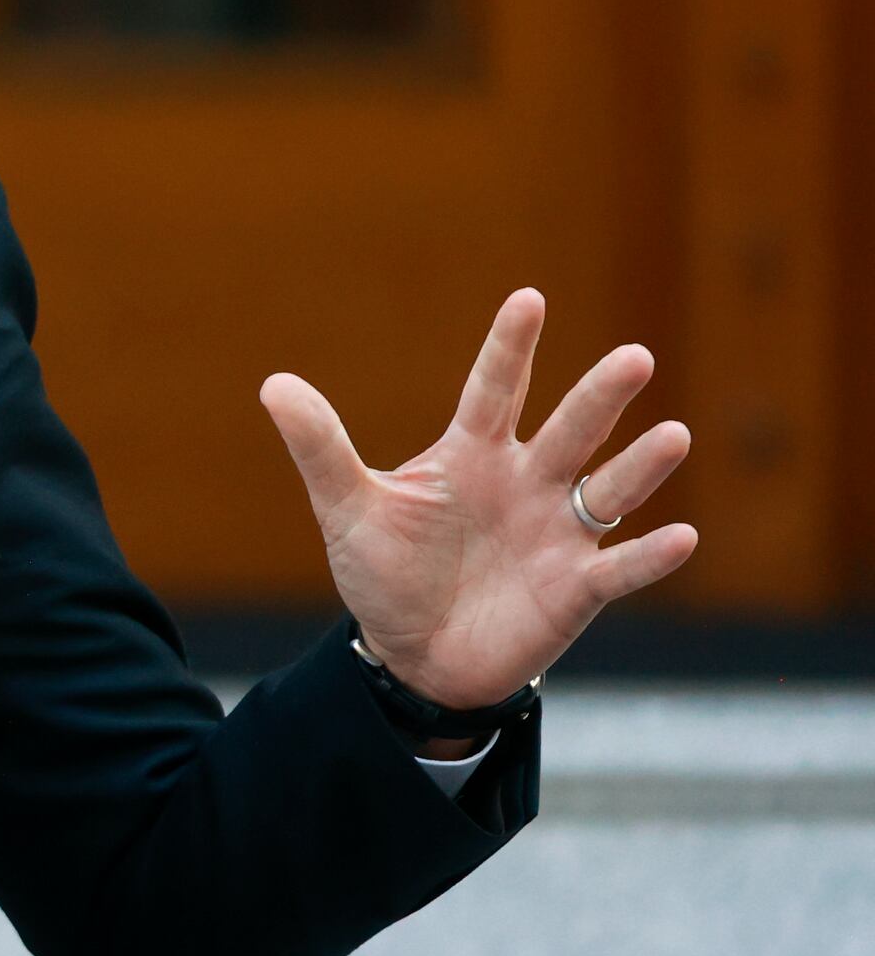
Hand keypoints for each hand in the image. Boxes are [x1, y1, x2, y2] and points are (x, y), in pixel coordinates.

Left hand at [260, 289, 698, 709]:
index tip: (528, 300)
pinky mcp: (576, 587)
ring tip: (673, 436)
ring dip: (642, 466)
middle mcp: (527, 482)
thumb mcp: (347, 509)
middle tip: (633, 357)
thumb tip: (272, 384)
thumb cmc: (387, 573)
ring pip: (608, 490)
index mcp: (473, 454)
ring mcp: (557, 533)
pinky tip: (683, 536)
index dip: (509, 348)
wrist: (412, 655)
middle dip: (600, 397)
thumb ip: (320, 449)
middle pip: (569, 430)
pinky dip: (650, 555)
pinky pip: (620, 568)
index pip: (494, 391)